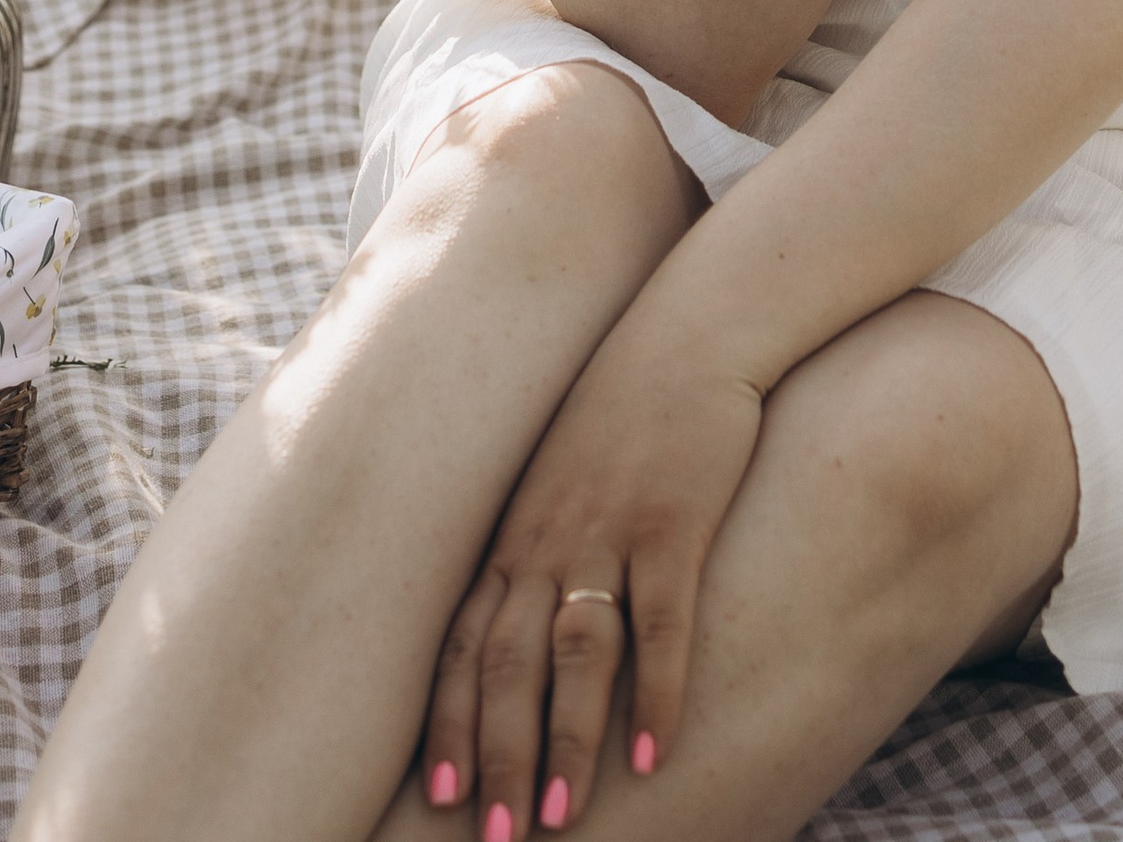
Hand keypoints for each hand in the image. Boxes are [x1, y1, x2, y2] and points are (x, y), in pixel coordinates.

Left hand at [420, 314, 764, 831]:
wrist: (689, 329)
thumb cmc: (625, 410)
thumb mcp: (560, 472)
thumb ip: (533, 540)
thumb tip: (514, 612)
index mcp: (514, 531)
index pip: (461, 644)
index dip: (446, 724)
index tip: (434, 801)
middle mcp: (547, 535)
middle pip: (505, 663)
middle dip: (494, 758)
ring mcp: (608, 527)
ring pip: (575, 652)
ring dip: (566, 742)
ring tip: (562, 820)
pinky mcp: (673, 519)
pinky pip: (661, 619)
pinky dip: (655, 691)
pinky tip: (655, 753)